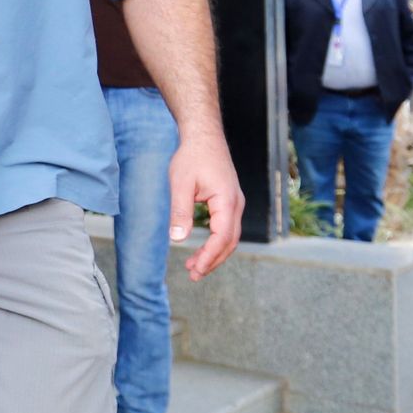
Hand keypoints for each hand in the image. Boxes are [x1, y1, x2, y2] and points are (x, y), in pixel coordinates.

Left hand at [169, 132, 244, 280]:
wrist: (204, 137)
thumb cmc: (191, 157)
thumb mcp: (180, 184)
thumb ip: (180, 211)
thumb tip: (177, 239)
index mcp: (227, 201)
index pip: (222, 237)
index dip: (210, 255)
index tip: (196, 269)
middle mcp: (236, 204)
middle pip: (229, 241)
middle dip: (213, 260)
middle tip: (193, 275)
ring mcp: (235, 203)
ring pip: (229, 237)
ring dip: (214, 254)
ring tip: (194, 267)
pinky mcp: (229, 202)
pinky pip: (226, 228)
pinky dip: (216, 242)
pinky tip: (201, 249)